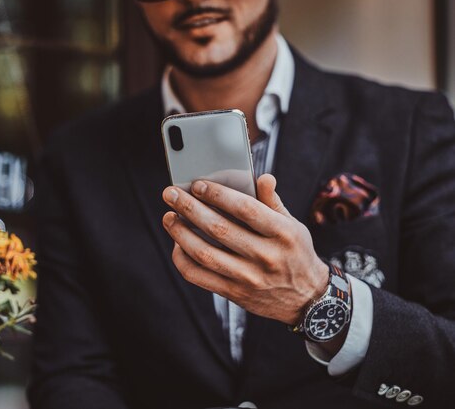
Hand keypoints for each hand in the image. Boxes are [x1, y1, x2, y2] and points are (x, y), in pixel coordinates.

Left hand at [161, 174, 328, 325]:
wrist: (307, 299)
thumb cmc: (296, 254)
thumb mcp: (293, 225)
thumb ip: (273, 202)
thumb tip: (263, 177)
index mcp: (282, 233)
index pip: (245, 209)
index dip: (218, 194)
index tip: (197, 184)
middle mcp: (266, 256)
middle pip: (219, 229)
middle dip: (190, 208)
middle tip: (170, 194)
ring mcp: (249, 278)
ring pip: (204, 254)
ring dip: (181, 233)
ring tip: (169, 217)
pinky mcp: (235, 293)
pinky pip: (200, 276)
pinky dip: (184, 260)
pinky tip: (178, 245)